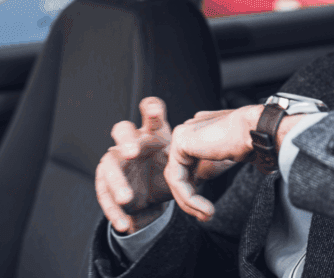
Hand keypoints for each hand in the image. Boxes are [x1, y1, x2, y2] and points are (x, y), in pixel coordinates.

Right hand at [95, 98, 237, 233]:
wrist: (146, 192)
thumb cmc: (165, 166)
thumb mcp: (183, 161)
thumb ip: (200, 157)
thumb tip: (229, 155)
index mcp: (151, 133)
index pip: (150, 115)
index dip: (151, 110)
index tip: (156, 111)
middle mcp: (131, 143)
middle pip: (121, 131)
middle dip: (127, 141)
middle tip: (134, 152)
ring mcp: (115, 162)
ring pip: (109, 166)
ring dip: (118, 182)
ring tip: (127, 197)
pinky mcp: (106, 185)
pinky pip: (104, 196)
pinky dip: (114, 211)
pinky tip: (124, 223)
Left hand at [165, 105, 302, 221]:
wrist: (257, 130)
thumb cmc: (252, 141)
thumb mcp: (231, 156)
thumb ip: (219, 159)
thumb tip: (211, 174)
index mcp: (197, 134)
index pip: (186, 169)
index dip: (194, 192)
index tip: (208, 211)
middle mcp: (187, 132)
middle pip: (178, 175)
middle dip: (189, 200)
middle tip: (205, 217)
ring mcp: (182, 136)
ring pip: (176, 180)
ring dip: (190, 203)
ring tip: (208, 215)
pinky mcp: (180, 143)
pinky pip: (178, 179)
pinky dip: (189, 198)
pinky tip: (206, 208)